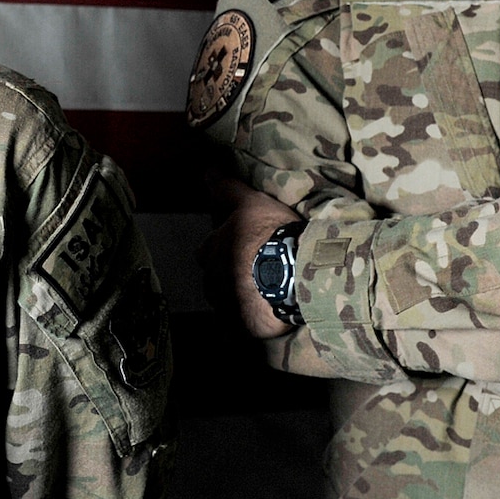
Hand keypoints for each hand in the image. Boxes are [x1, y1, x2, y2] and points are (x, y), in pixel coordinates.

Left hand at [198, 178, 299, 339]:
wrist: (292, 275)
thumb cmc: (269, 235)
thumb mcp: (250, 202)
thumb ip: (225, 188)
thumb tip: (207, 170)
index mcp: (210, 251)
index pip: (209, 249)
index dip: (226, 246)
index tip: (246, 247)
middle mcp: (211, 280)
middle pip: (216, 278)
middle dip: (230, 275)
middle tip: (257, 270)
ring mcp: (225, 307)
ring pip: (228, 302)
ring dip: (240, 298)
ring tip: (266, 293)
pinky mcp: (240, 329)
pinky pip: (240, 327)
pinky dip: (248, 323)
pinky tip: (265, 317)